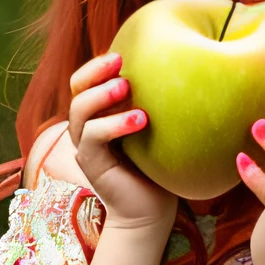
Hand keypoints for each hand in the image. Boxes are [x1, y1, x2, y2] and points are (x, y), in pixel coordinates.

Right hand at [67, 53, 175, 232]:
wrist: (153, 211)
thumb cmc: (161, 167)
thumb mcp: (159, 128)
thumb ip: (158, 103)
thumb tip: (188, 68)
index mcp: (100, 115)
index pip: (86, 81)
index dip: (97, 65)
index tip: (121, 53)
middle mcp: (87, 128)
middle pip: (76, 91)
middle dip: (95, 72)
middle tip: (119, 61)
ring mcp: (86, 147)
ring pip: (79, 113)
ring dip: (101, 96)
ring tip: (126, 88)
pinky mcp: (92, 165)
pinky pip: (93, 138)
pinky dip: (114, 125)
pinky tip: (141, 120)